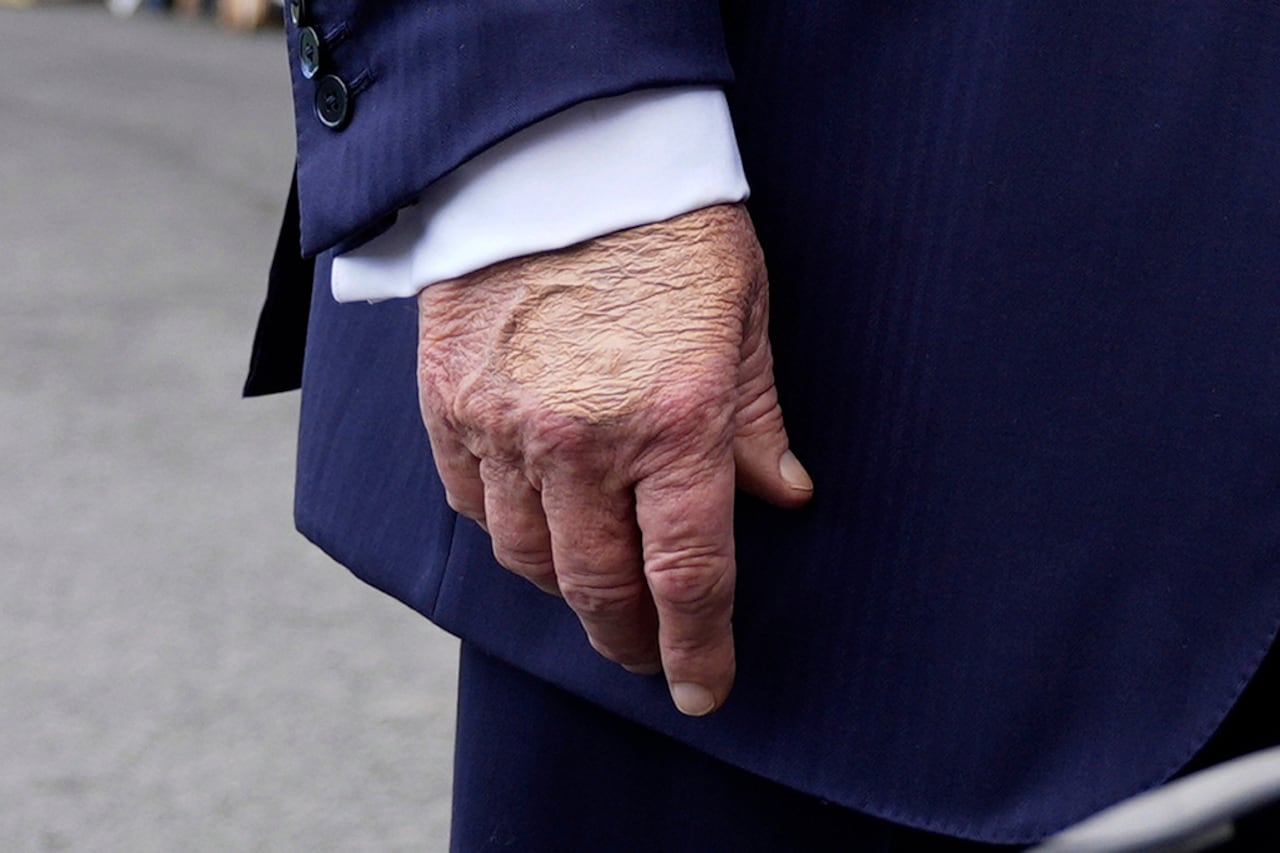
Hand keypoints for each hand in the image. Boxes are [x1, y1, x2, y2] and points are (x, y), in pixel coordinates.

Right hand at [416, 204, 811, 715]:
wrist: (562, 149)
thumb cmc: (670, 226)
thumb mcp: (742, 313)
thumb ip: (757, 417)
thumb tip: (783, 497)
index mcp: (678, 422)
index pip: (690, 574)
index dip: (699, 648)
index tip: (704, 690)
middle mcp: (586, 441)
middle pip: (599, 587)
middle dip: (629, 638)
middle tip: (646, 653)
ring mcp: (507, 424)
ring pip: (526, 557)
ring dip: (564, 588)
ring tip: (591, 589)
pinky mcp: (449, 400)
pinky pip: (467, 500)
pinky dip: (500, 527)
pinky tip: (529, 523)